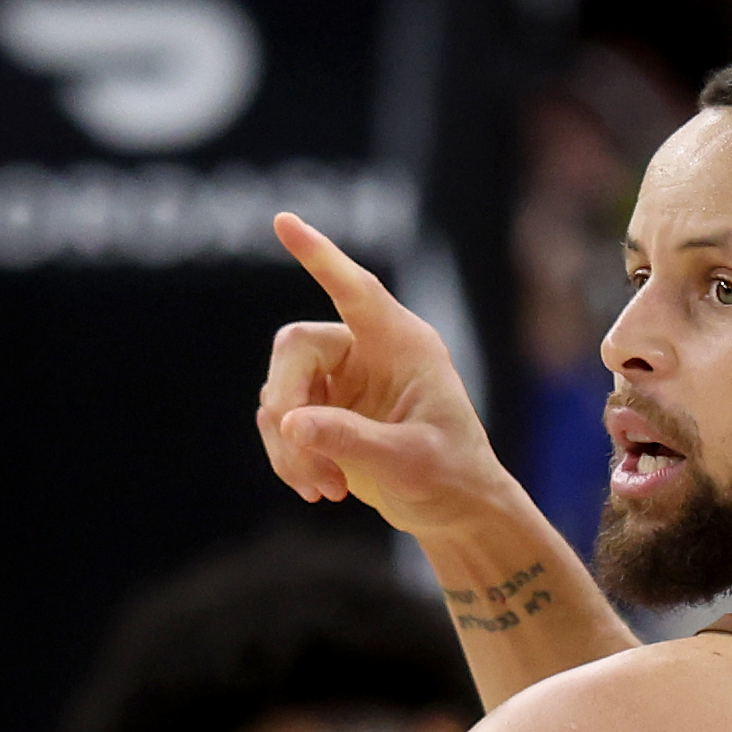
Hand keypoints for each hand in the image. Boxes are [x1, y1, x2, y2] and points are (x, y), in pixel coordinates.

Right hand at [257, 210, 520, 538]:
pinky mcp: (323, 411)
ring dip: (288, 447)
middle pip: (294, 347)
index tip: (284, 221)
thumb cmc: (449, 476)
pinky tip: (320, 490)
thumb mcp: (407, 462)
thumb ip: (349, 440)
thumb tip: (288, 423)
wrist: (453, 511)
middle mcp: (366, 349)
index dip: (320, 256)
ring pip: (279, 392)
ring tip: (322, 489)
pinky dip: (289, 458)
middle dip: (286, 402)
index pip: (356, 288)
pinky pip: (280, 422)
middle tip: (297, 452)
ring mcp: (341, 380)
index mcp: (402, 342)